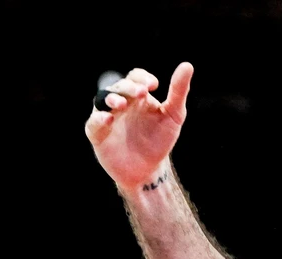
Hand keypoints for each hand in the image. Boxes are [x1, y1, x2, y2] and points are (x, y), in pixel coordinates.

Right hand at [86, 64, 193, 191]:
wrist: (149, 170)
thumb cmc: (160, 139)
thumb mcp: (173, 115)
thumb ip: (178, 91)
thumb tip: (187, 65)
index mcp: (138, 96)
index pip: (136, 77)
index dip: (142, 78)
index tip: (153, 85)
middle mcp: (121, 102)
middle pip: (119, 86)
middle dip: (129, 88)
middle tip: (142, 93)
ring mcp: (108, 117)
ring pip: (102, 99)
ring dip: (111, 98)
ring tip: (121, 103)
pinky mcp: (98, 134)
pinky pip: (93, 123)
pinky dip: (99, 119)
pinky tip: (109, 119)